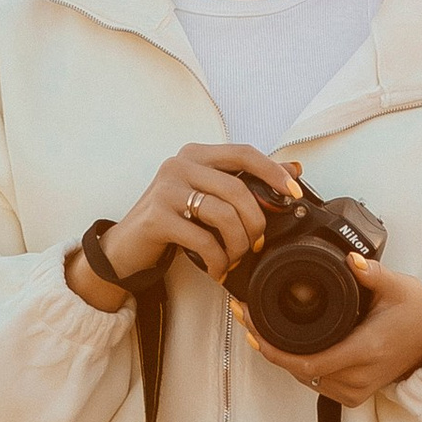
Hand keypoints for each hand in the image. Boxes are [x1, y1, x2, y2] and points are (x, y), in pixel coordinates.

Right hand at [97, 143, 304, 285]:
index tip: (293, 193)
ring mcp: (166, 189)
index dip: (273, 172)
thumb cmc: (173, 219)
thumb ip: (246, 181)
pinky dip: (218, 260)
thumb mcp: (209, 196)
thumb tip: (294, 168)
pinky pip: (204, 240)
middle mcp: (179, 165)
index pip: (244, 153)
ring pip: (224, 215)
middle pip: (238, 190)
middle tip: (256, 243)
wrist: (127, 247)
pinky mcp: (157, 217)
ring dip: (237, 245)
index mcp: (196, 154)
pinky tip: (218, 269)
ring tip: (234, 258)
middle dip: (255, 223)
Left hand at [241, 250, 421, 406]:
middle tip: (248, 319)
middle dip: (270, 347)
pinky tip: (287, 346)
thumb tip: (351, 259)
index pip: (309, 362)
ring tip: (260, 329)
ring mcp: (357, 389)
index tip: (254, 331)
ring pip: (306, 379)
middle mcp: (359, 376)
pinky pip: (317, 383)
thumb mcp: (398, 286)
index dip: (275, 351)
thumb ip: (373, 273)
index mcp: (366, 350)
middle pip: (300, 371)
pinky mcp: (355, 394)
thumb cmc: (417, 313)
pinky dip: (299, 366)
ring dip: (282, 358)